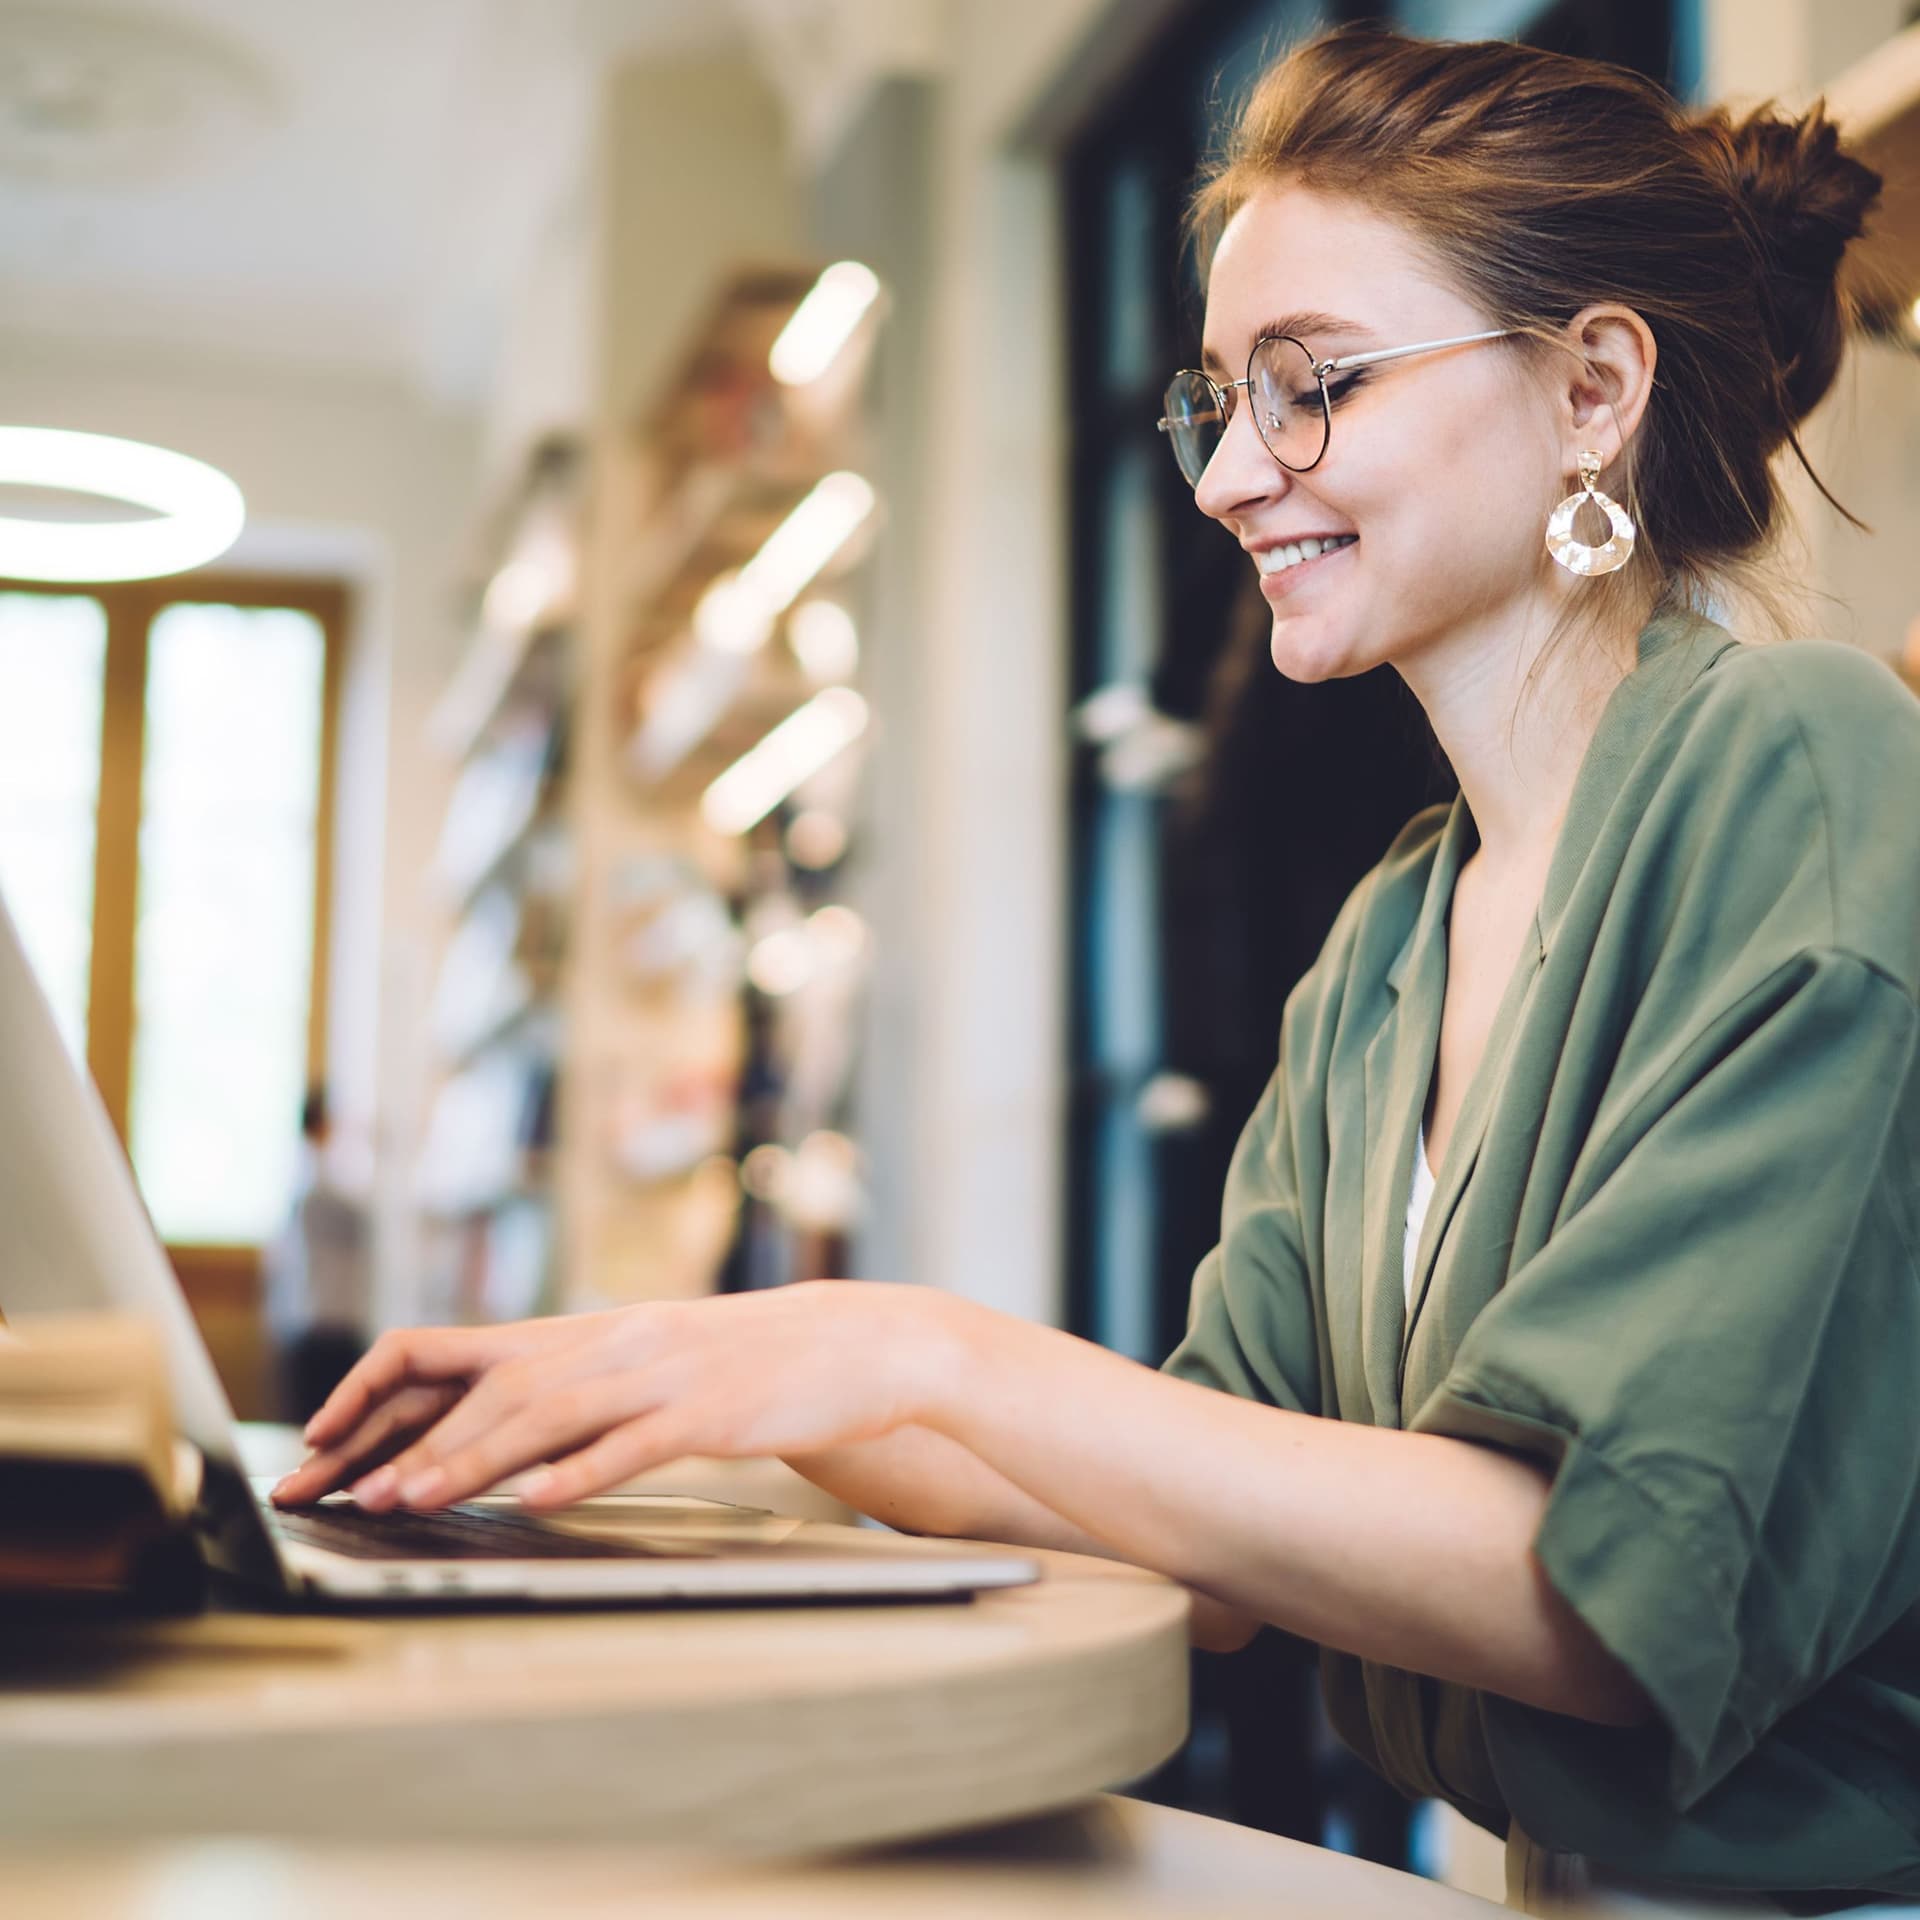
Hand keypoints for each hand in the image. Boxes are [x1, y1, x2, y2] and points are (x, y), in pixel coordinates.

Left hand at [270, 1281, 956, 1513]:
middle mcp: (609, 1344)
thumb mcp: (641, 1361)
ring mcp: (660, 1374)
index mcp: (581, 1334)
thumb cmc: (740, 1364)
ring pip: (547, 1412)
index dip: (380, 1390)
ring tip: (406, 1499)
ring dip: (468, 1458)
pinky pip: (635, 1442)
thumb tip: (481, 1427)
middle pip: (486, 1386)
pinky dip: (582, 1471)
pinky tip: (539, 1500)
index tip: (320, 1439)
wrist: (848, 1344)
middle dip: (400, 1442)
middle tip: (333, 1491)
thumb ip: (566, 1384)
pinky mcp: (710, 1411)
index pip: (453, 1349)